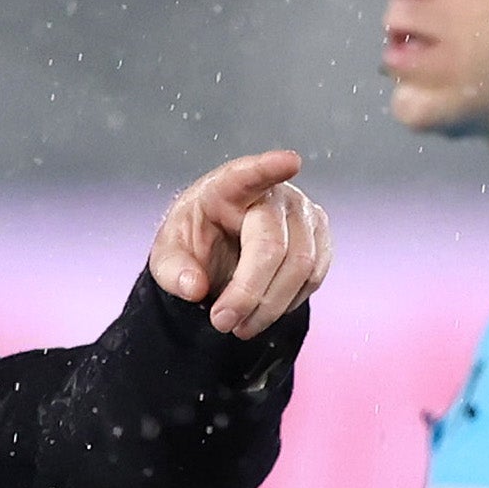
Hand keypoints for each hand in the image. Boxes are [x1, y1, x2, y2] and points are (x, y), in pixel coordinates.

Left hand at [148, 150, 333, 338]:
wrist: (221, 248)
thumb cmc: (197, 241)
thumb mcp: (168, 255)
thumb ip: (173, 270)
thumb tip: (195, 288)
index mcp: (229, 186)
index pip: (250, 174)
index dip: (270, 168)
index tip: (290, 162)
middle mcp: (274, 194)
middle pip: (273, 247)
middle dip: (249, 293)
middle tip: (222, 322)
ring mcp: (304, 213)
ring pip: (301, 267)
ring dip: (270, 306)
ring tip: (240, 325)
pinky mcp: (320, 237)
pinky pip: (314, 276)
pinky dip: (289, 302)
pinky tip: (265, 309)